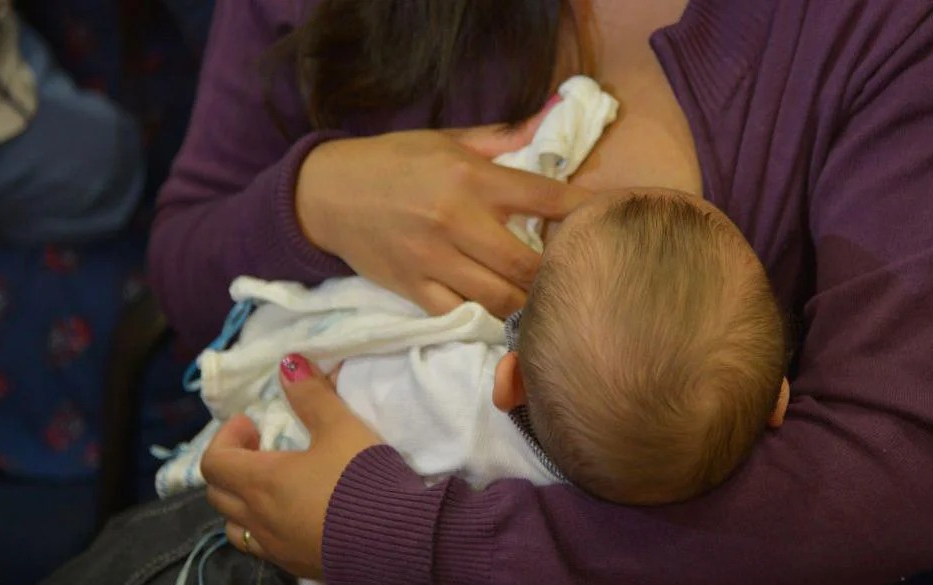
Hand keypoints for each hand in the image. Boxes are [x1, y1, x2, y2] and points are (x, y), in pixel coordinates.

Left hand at [200, 355, 379, 578]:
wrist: (395, 539)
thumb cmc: (361, 478)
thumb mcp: (341, 427)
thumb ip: (312, 395)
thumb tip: (288, 363)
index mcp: (261, 481)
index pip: (214, 461)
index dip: (226, 437)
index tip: (253, 423)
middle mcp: (259, 518)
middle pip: (218, 494)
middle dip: (231, 466)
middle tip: (260, 448)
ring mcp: (276, 547)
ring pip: (235, 526)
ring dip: (243, 502)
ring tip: (272, 486)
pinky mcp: (297, 565)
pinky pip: (263, 547)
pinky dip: (265, 527)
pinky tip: (296, 515)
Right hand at [296, 106, 589, 317]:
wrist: (325, 193)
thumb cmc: (392, 161)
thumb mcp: (445, 140)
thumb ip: (500, 139)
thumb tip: (548, 122)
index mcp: (472, 179)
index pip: (544, 197)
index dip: (583, 213)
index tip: (608, 224)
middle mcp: (457, 221)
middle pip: (527, 264)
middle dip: (559, 277)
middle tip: (579, 282)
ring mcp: (434, 260)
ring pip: (499, 298)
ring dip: (529, 306)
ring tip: (548, 307)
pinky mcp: (413, 288)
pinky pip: (460, 315)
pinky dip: (486, 320)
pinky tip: (504, 319)